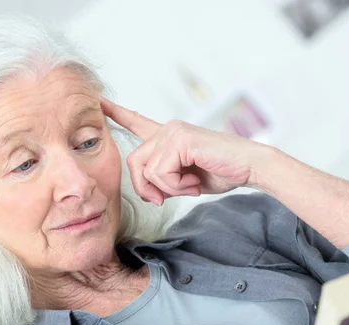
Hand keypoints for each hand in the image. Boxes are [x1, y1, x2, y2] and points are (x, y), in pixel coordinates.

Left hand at [101, 98, 263, 204]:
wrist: (250, 166)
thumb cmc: (222, 171)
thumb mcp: (184, 180)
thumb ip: (163, 181)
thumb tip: (150, 193)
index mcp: (168, 136)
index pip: (137, 121)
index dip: (116, 113)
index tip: (98, 102)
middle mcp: (168, 129)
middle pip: (133, 162)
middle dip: (146, 187)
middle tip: (165, 198)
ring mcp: (173, 132)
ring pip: (147, 170)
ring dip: (167, 188)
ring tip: (190, 186)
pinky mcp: (180, 140)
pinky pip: (160, 173)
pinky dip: (176, 186)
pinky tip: (194, 183)